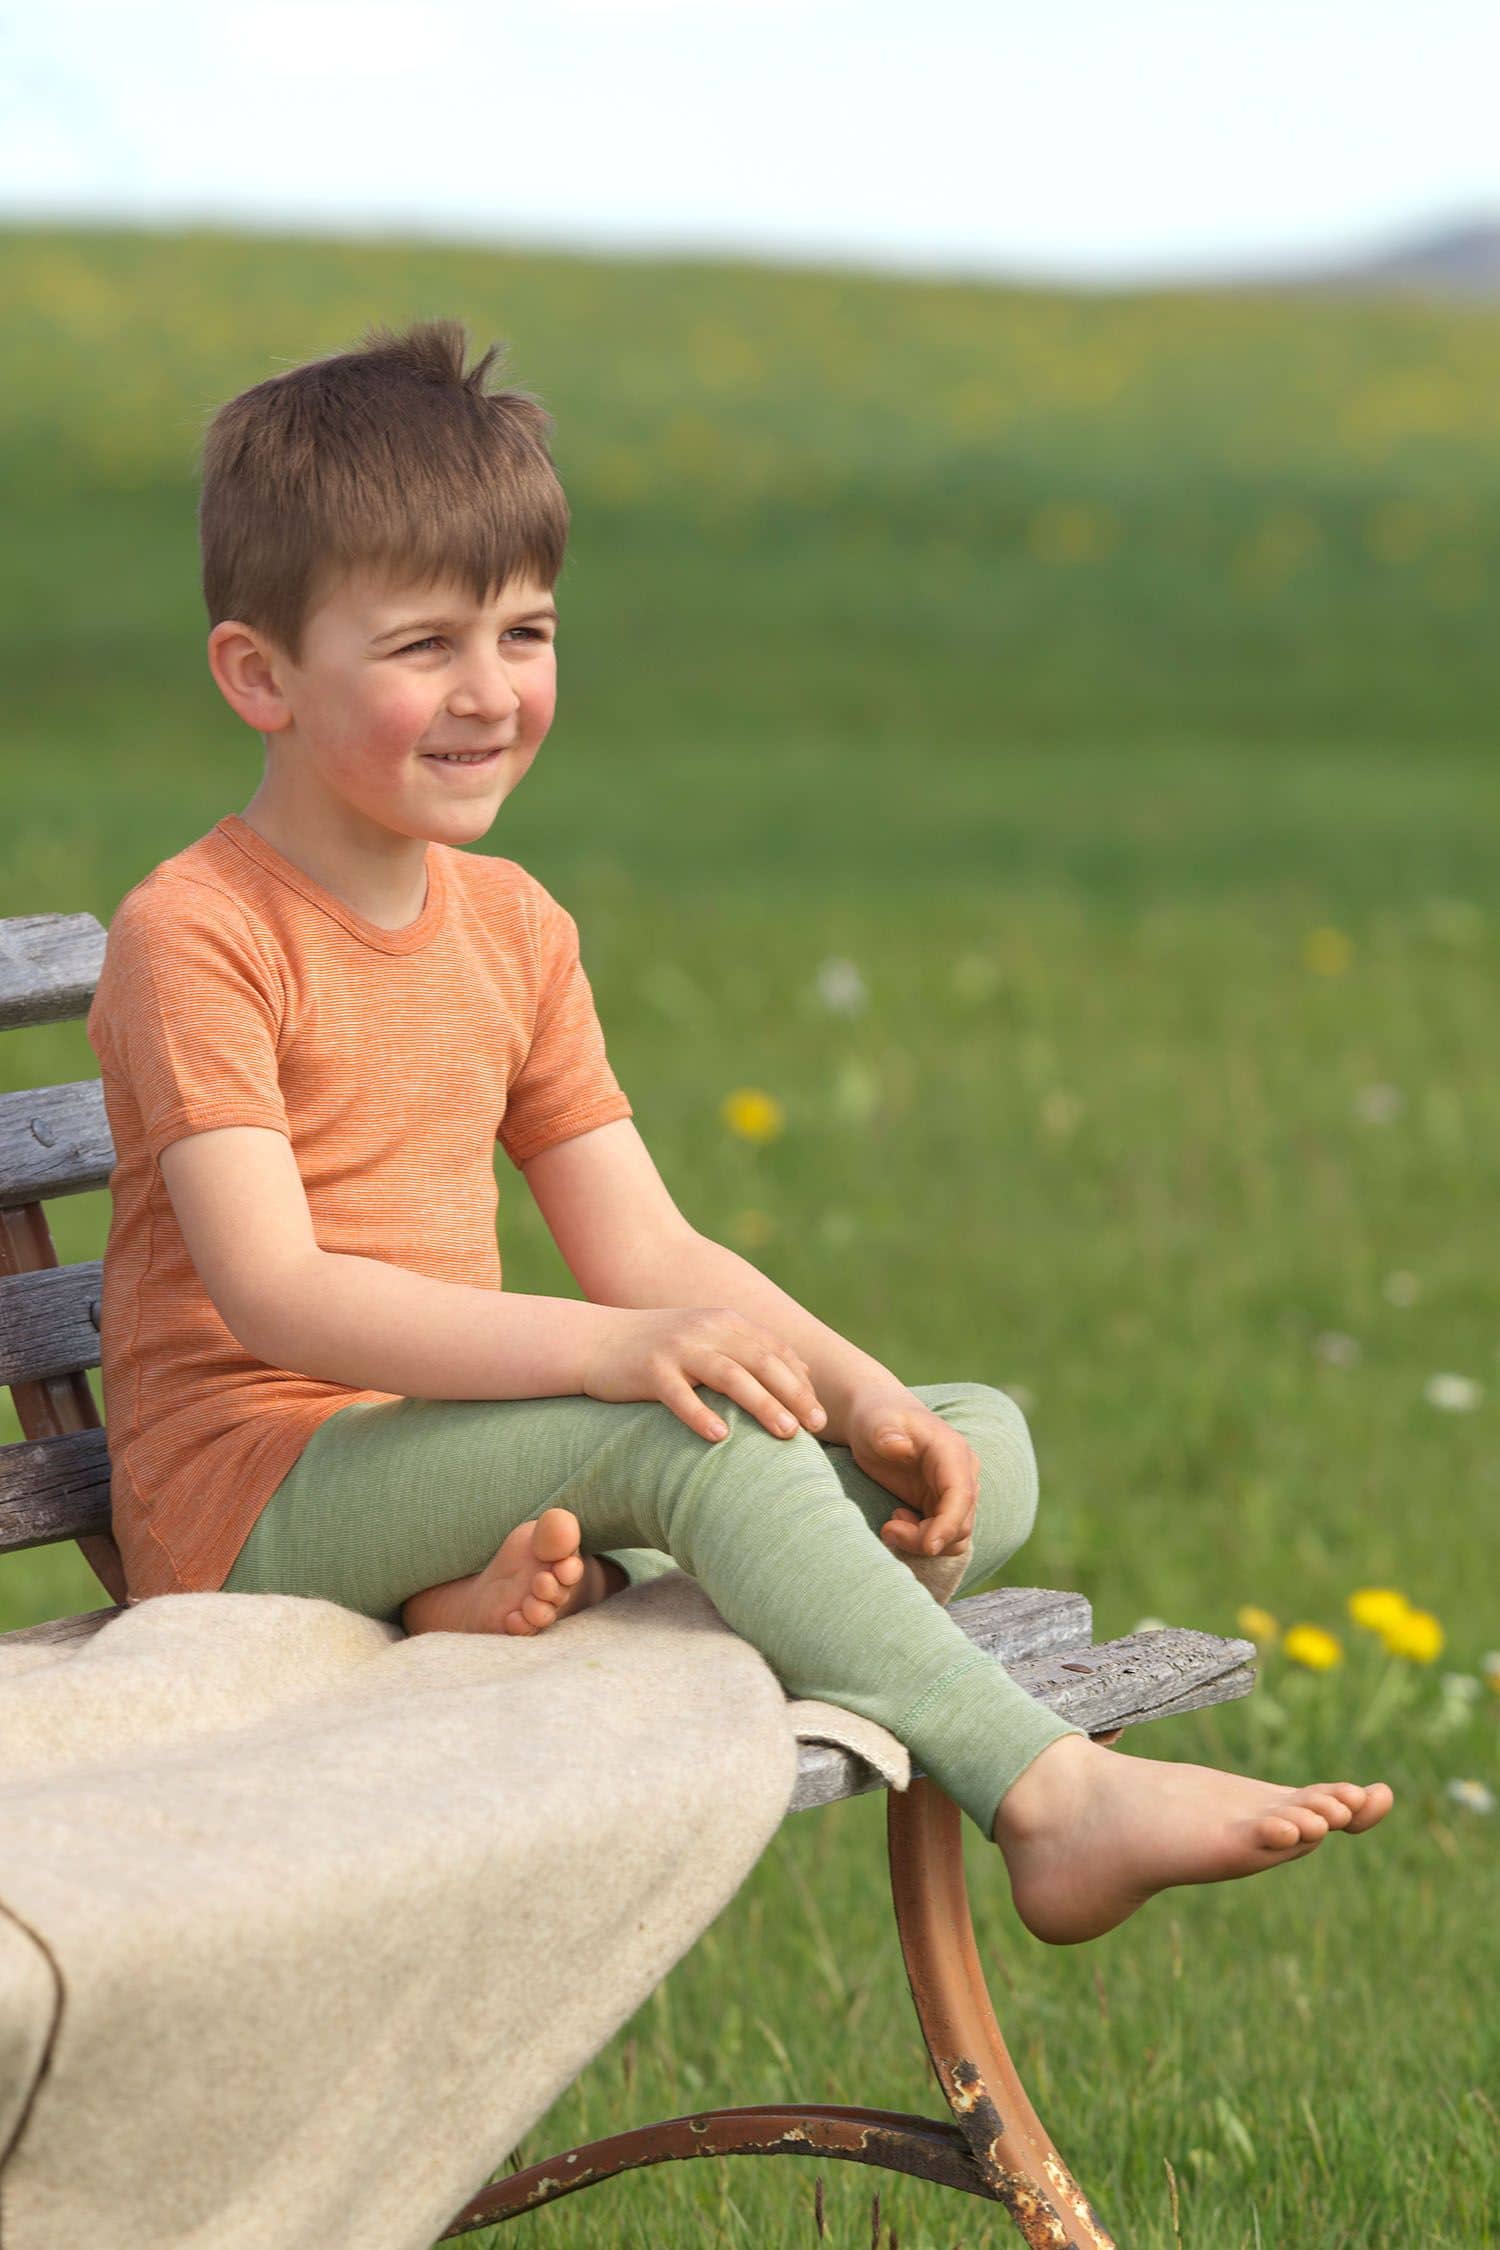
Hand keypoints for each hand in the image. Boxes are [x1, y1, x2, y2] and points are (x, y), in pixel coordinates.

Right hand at [580, 1306, 827, 1443]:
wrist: (596, 1341)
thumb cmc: (659, 1351)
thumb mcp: (707, 1341)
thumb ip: (748, 1352)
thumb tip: (800, 1374)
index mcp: (725, 1323)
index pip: (775, 1351)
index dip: (801, 1382)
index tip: (822, 1416)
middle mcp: (707, 1330)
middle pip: (761, 1362)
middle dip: (793, 1394)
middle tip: (817, 1426)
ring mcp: (678, 1348)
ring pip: (729, 1376)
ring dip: (762, 1404)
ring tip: (786, 1433)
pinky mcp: (650, 1369)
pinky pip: (679, 1395)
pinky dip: (701, 1414)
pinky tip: (720, 1437)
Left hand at [846, 1388, 979, 1558]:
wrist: (879, 1422)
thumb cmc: (877, 1420)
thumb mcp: (874, 1423)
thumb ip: (885, 1433)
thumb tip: (898, 1446)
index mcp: (952, 1452)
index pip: (961, 1495)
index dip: (949, 1524)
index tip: (928, 1546)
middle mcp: (962, 1474)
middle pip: (961, 1524)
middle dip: (924, 1538)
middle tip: (887, 1529)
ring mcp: (955, 1493)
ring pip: (956, 1537)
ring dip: (923, 1543)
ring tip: (890, 1526)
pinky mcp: (944, 1507)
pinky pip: (944, 1537)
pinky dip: (921, 1541)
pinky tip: (897, 1522)